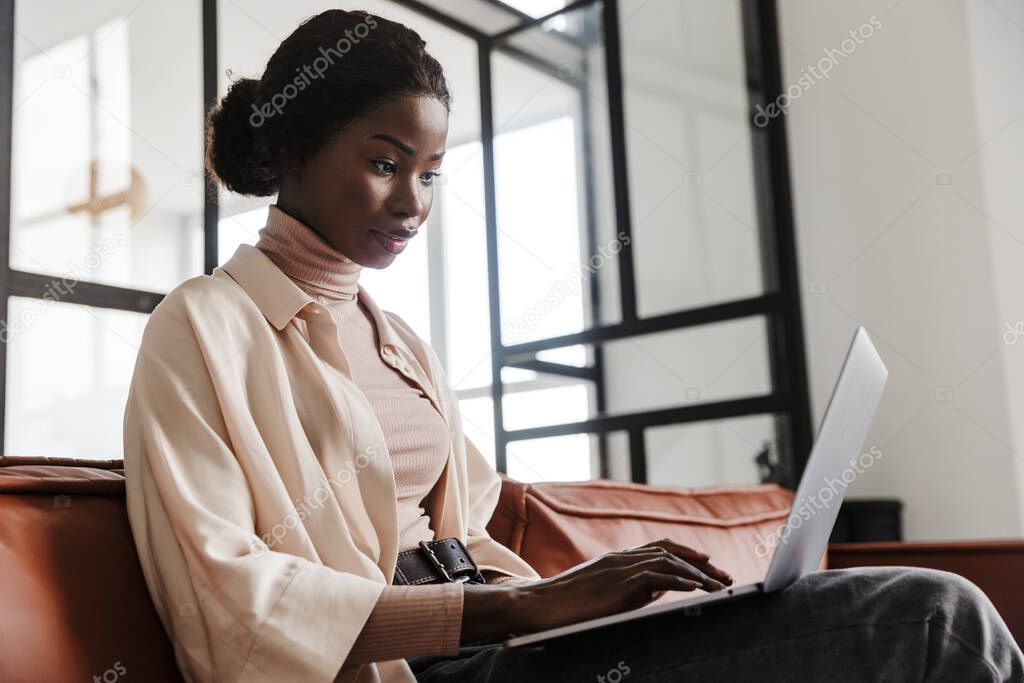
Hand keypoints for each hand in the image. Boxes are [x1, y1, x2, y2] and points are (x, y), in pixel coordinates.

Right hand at [511, 538, 733, 633]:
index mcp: (617, 558)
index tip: (708, 563)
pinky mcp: (618, 583)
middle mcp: (622, 557)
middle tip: (724, 576)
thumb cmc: (567, 603)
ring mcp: (620, 568)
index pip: (660, 547)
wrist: (540, 605)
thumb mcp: (602, 590)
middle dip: (701, 564)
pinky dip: (680, 581)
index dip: (686, 553)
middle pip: (671, 552)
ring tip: (719, 585)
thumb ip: (629, 586)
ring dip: (698, 574)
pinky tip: (697, 589)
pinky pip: (656, 577)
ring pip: (669, 563)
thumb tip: (657, 588)